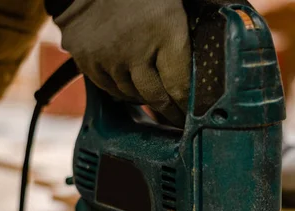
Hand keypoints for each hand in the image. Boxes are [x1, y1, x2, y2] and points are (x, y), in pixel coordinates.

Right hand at [54, 0, 190, 126]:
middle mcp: (136, 50)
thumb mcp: (173, 10)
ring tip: (154, 96)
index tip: (194, 116)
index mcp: (165, 31)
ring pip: (132, 95)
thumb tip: (206, 64)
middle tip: (178, 117)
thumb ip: (186, 41)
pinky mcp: (87, 60)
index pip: (181, 86)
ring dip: (144, 98)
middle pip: (157, 97)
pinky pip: (109, 88)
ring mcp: (109, 57)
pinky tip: (129, 83)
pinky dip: (121, 90)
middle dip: (170, 111)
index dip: (188, 105)